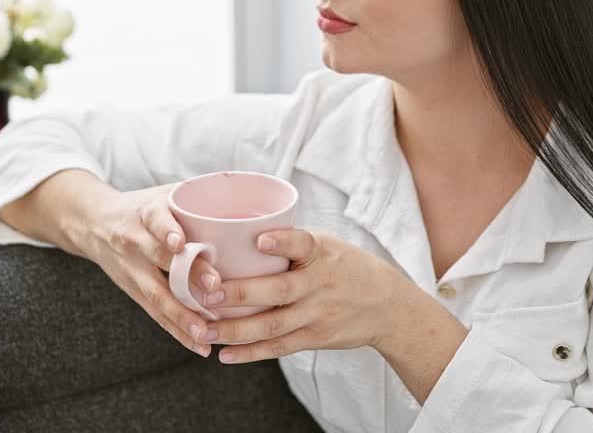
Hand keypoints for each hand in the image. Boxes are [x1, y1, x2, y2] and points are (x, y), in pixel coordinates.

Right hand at [70, 181, 224, 358]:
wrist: (92, 223)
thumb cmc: (143, 207)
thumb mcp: (164, 194)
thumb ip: (199, 198)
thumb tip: (253, 201)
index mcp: (146, 213)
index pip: (155, 220)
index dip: (166, 230)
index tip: (181, 242)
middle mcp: (135, 241)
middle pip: (161, 260)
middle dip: (188, 275)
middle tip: (216, 287)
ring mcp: (132, 270)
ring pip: (158, 296)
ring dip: (183, 316)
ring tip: (208, 333)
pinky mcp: (134, 292)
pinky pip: (156, 315)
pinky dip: (178, 332)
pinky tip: (200, 347)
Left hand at [193, 228, 403, 363]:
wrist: (388, 306)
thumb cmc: (347, 268)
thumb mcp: (328, 246)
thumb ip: (293, 245)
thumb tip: (240, 236)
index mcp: (321, 253)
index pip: (303, 243)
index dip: (282, 242)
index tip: (259, 240)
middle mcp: (319, 284)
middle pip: (278, 291)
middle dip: (241, 293)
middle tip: (208, 293)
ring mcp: (317, 314)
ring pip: (272, 325)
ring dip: (235, 330)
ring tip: (204, 330)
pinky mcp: (315, 338)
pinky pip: (279, 348)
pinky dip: (251, 354)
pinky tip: (225, 355)